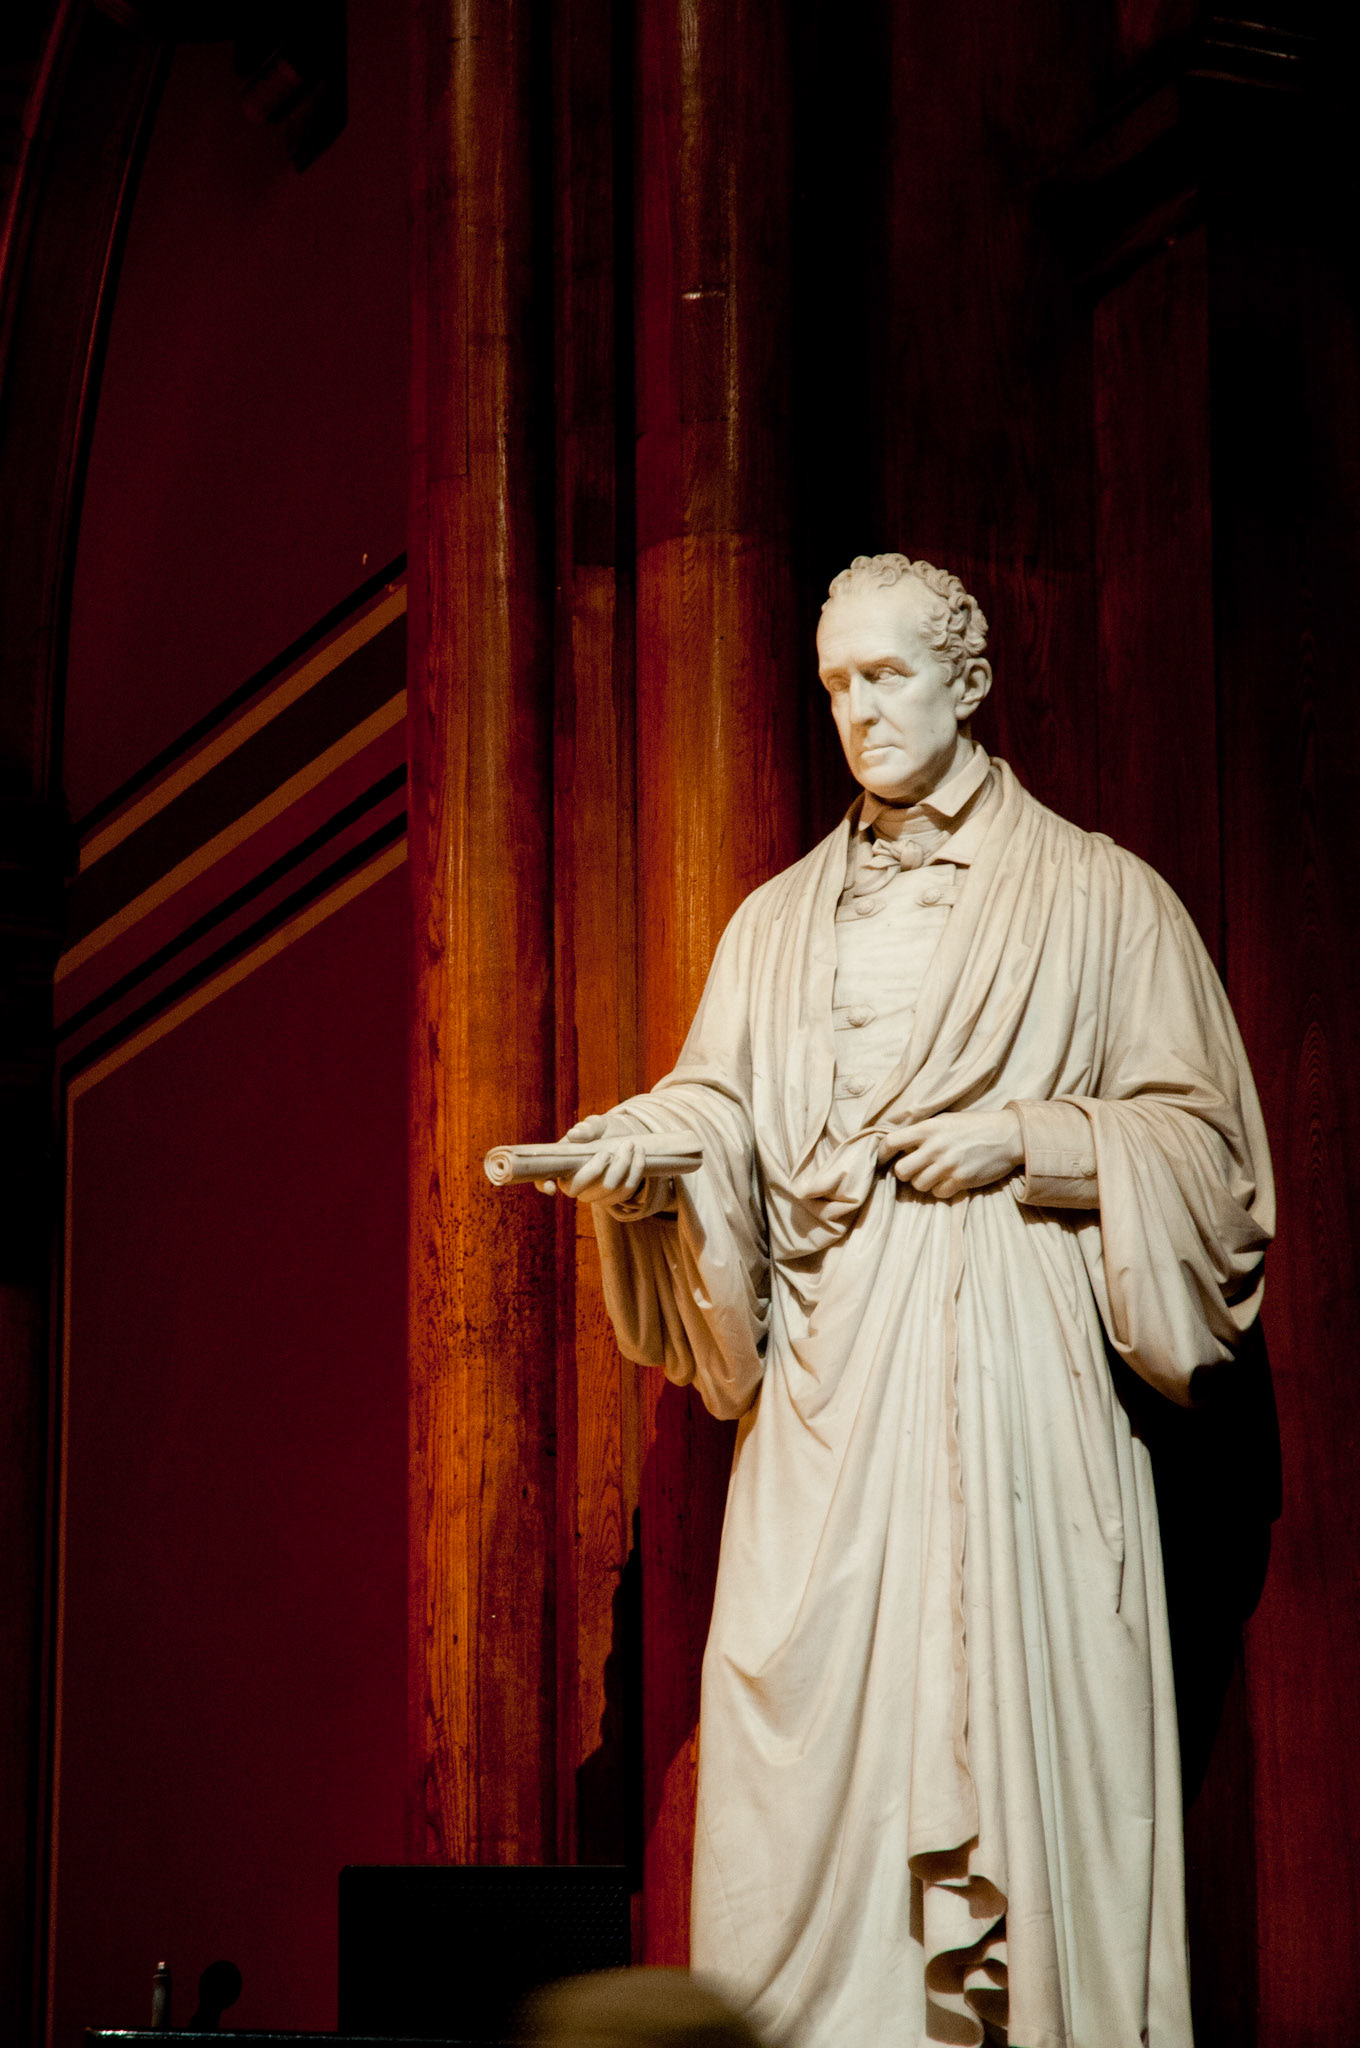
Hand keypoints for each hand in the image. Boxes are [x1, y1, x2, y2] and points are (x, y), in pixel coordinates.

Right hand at [536, 1114, 647, 1204]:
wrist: (624, 1139)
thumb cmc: (602, 1132)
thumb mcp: (596, 1125)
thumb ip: (587, 1128)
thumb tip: (575, 1134)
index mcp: (561, 1167)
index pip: (542, 1181)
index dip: (543, 1185)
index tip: (551, 1187)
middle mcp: (574, 1186)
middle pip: (581, 1189)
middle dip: (597, 1169)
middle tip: (608, 1151)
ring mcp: (594, 1195)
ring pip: (608, 1188)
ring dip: (622, 1165)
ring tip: (630, 1144)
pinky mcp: (615, 1198)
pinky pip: (626, 1190)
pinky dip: (635, 1170)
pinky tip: (639, 1154)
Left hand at [877, 1109, 1023, 1200]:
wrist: (1007, 1135)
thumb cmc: (973, 1126)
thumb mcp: (945, 1120)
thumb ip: (923, 1132)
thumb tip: (899, 1145)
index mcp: (928, 1128)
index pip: (891, 1142)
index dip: (882, 1153)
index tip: (883, 1158)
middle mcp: (935, 1147)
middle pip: (901, 1171)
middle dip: (904, 1173)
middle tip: (913, 1169)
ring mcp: (948, 1165)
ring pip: (918, 1185)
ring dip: (923, 1182)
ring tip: (934, 1173)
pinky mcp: (961, 1180)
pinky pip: (938, 1193)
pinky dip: (940, 1189)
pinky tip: (948, 1179)